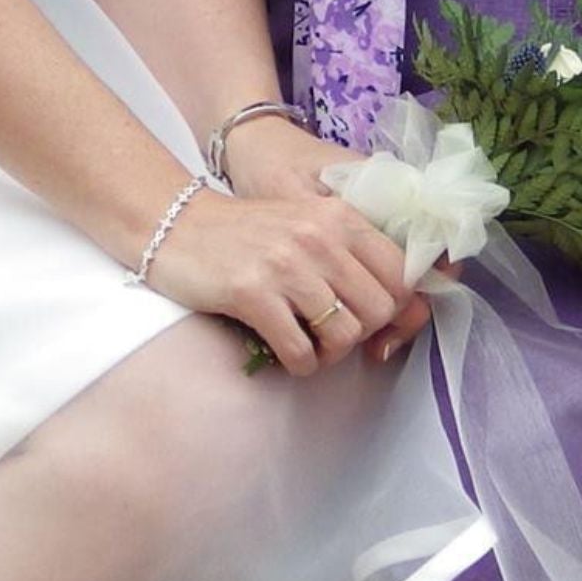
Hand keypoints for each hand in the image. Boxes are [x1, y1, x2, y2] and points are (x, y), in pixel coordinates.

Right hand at [215, 117, 434, 363]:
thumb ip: (353, 256)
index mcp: (340, 216)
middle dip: (363, 333)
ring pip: (344, 334)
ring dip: (331, 354)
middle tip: (336, 334)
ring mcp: (286, 265)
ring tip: (311, 346)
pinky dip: (300, 364)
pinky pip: (300, 351)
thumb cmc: (249, 234)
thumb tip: (402, 310)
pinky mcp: (253, 293)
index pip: (402, 272)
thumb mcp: (309, 225)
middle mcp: (319, 236)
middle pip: (380, 309)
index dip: (398, 308)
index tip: (376, 322)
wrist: (178, 226)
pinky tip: (287, 352)